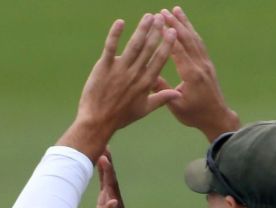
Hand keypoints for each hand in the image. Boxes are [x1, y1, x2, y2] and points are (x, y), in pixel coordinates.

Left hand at [58, 14, 180, 161]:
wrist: (97, 123)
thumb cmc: (120, 117)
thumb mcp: (143, 109)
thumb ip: (161, 99)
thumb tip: (178, 94)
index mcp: (145, 82)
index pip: (160, 59)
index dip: (167, 44)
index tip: (173, 31)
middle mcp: (135, 74)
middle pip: (148, 48)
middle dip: (156, 31)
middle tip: (161, 17)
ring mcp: (119, 70)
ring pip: (134, 45)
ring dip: (142, 29)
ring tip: (148, 16)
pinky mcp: (103, 68)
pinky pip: (110, 47)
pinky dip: (115, 34)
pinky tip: (120, 22)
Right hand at [94, 154, 133, 207]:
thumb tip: (113, 202)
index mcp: (114, 202)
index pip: (110, 182)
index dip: (107, 169)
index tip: (103, 155)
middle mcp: (113, 197)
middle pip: (110, 175)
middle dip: (107, 160)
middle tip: (104, 143)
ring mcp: (110, 198)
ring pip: (108, 177)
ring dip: (105, 164)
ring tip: (102, 150)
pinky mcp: (106, 201)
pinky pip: (104, 183)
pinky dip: (103, 173)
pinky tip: (100, 167)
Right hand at [162, 7, 239, 139]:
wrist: (216, 116)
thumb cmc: (194, 114)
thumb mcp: (175, 105)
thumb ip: (163, 90)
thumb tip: (148, 77)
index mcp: (191, 75)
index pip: (178, 50)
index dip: (168, 36)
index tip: (159, 23)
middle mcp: (200, 65)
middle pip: (187, 39)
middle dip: (175, 23)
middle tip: (164, 11)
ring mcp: (205, 63)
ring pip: (195, 38)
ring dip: (185, 23)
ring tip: (177, 10)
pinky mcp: (207, 64)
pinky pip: (199, 44)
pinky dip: (192, 32)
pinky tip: (187, 26)